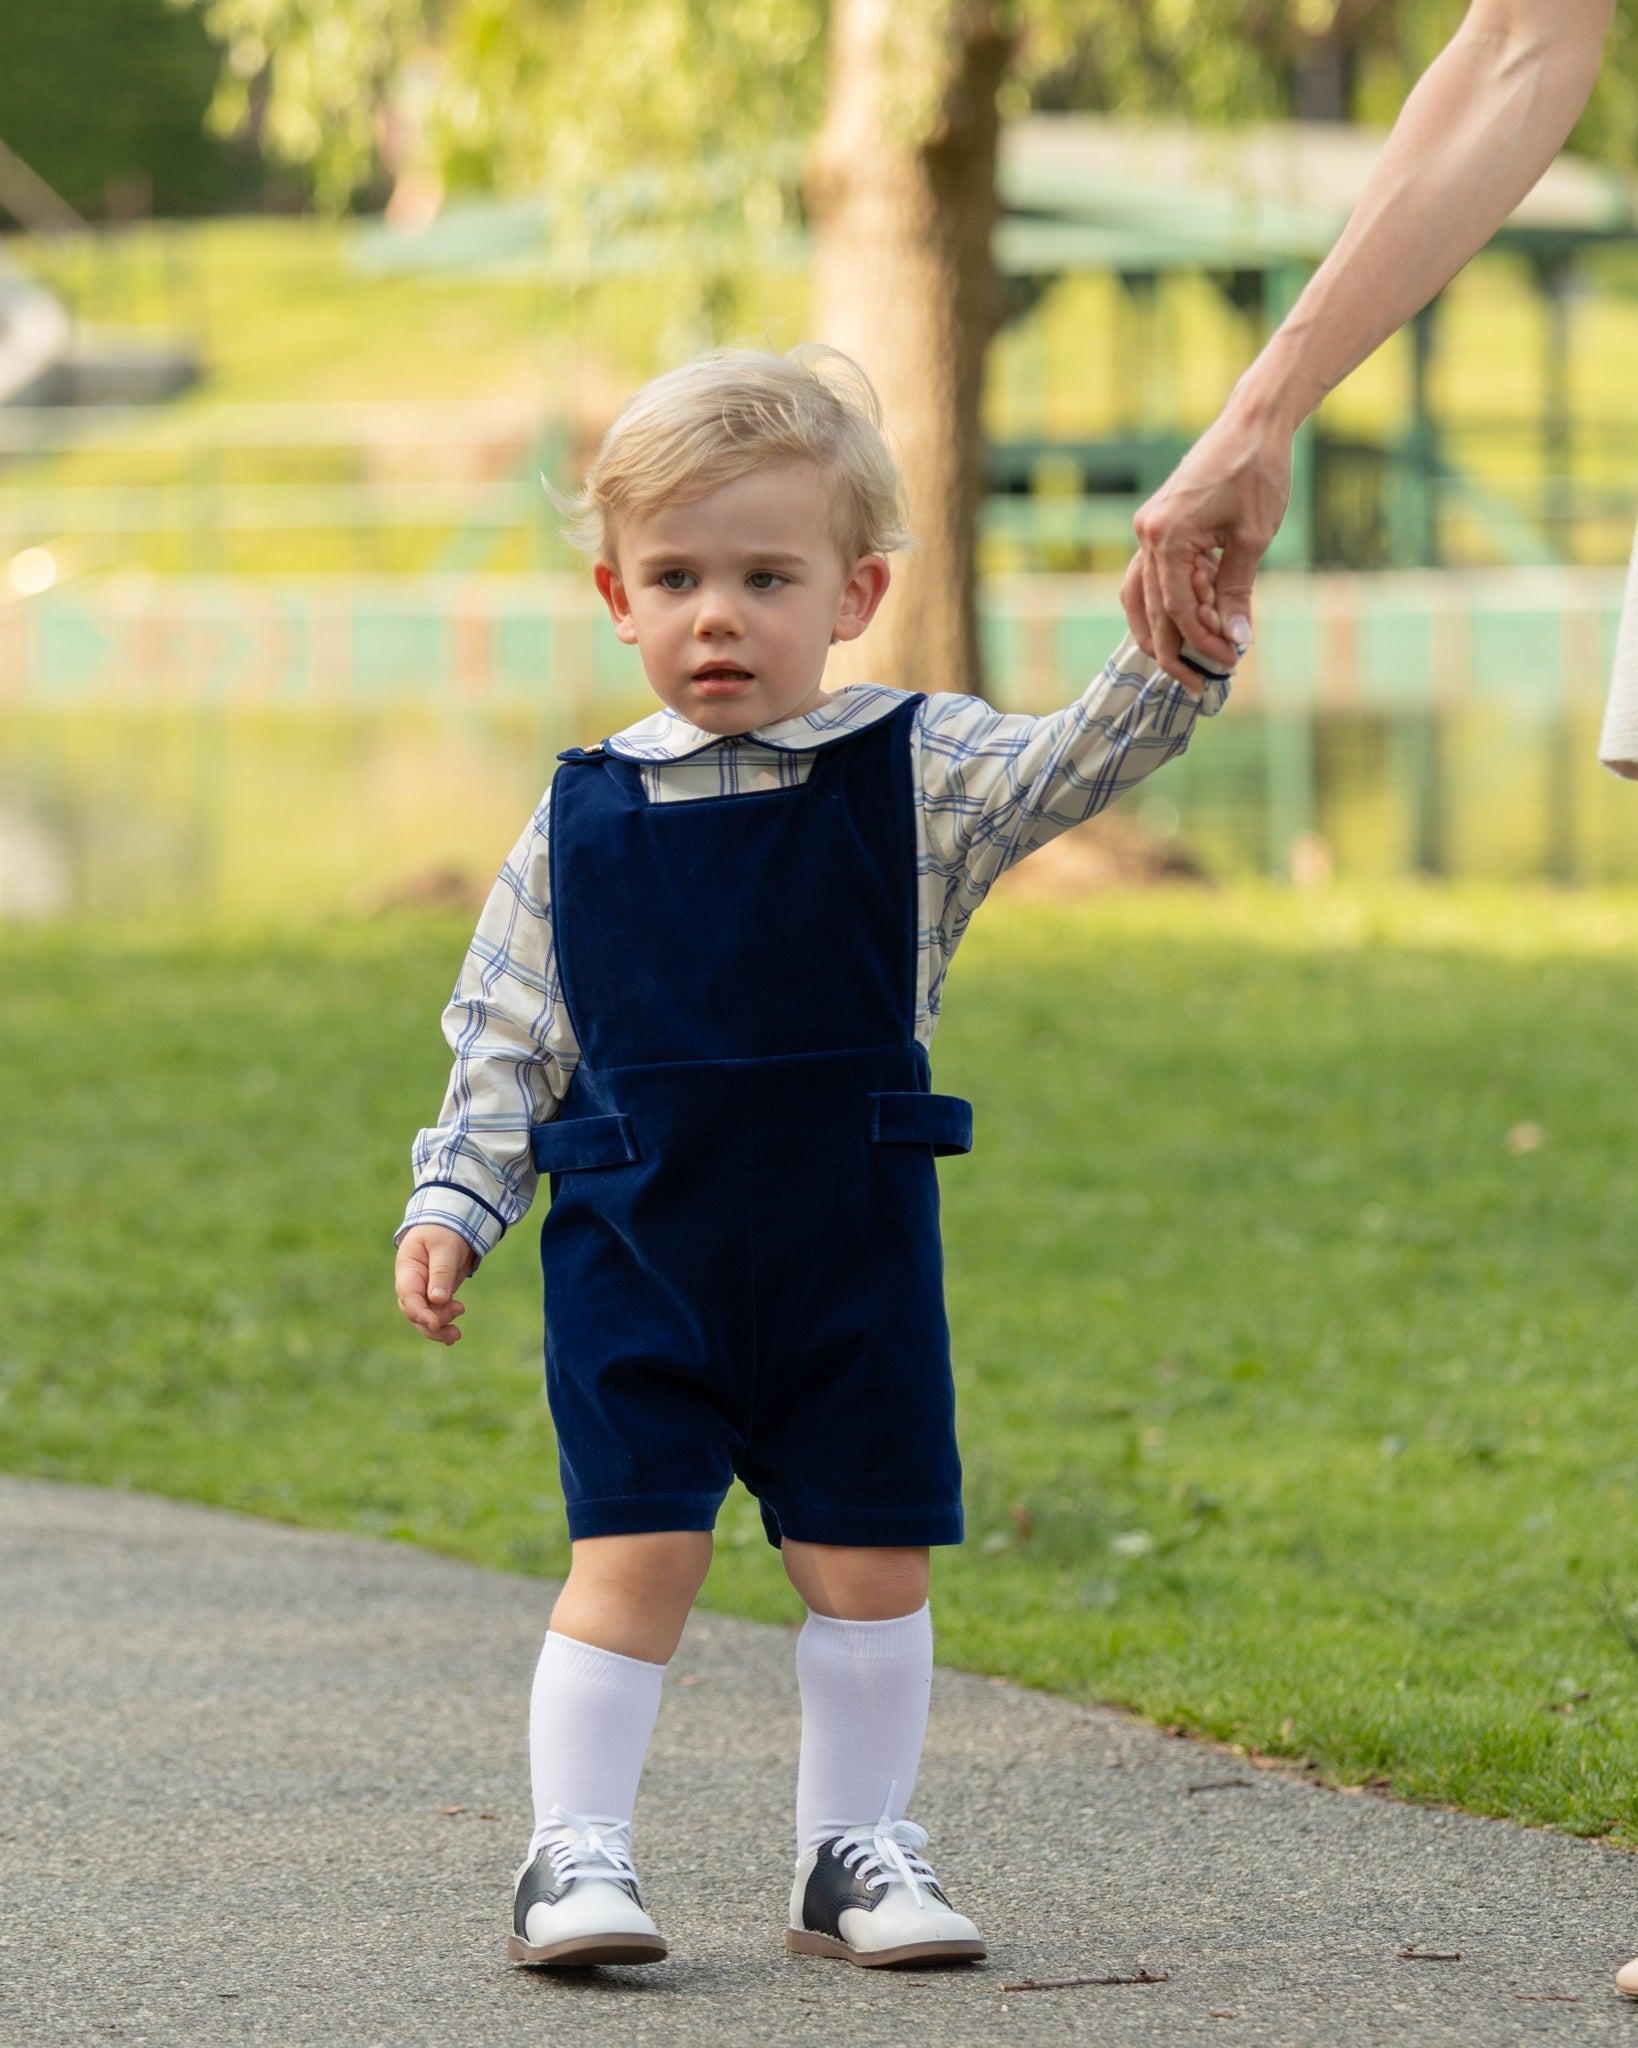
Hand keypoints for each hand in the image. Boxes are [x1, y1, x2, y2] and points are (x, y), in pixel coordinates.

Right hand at [395, 1224, 475, 1344]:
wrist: (452, 1223)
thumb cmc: (445, 1230)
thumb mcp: (444, 1247)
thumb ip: (441, 1272)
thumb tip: (438, 1300)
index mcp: (408, 1269)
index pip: (408, 1296)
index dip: (419, 1312)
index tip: (435, 1322)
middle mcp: (412, 1283)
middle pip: (414, 1311)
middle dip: (432, 1323)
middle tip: (455, 1328)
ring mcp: (423, 1290)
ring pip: (425, 1316)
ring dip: (439, 1328)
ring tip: (456, 1335)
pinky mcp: (436, 1294)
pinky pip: (436, 1314)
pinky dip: (444, 1325)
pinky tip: (452, 1336)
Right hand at [1122, 408, 1293, 676]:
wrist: (1253, 422)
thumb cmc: (1258, 472)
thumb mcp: (1254, 539)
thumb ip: (1238, 592)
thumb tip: (1236, 641)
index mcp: (1166, 536)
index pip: (1177, 609)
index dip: (1202, 642)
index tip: (1229, 664)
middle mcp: (1147, 533)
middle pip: (1149, 610)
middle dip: (1175, 650)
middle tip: (1198, 684)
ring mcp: (1148, 528)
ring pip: (1140, 596)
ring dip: (1159, 631)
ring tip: (1182, 662)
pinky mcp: (1158, 523)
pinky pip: (1151, 575)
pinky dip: (1166, 602)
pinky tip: (1189, 621)